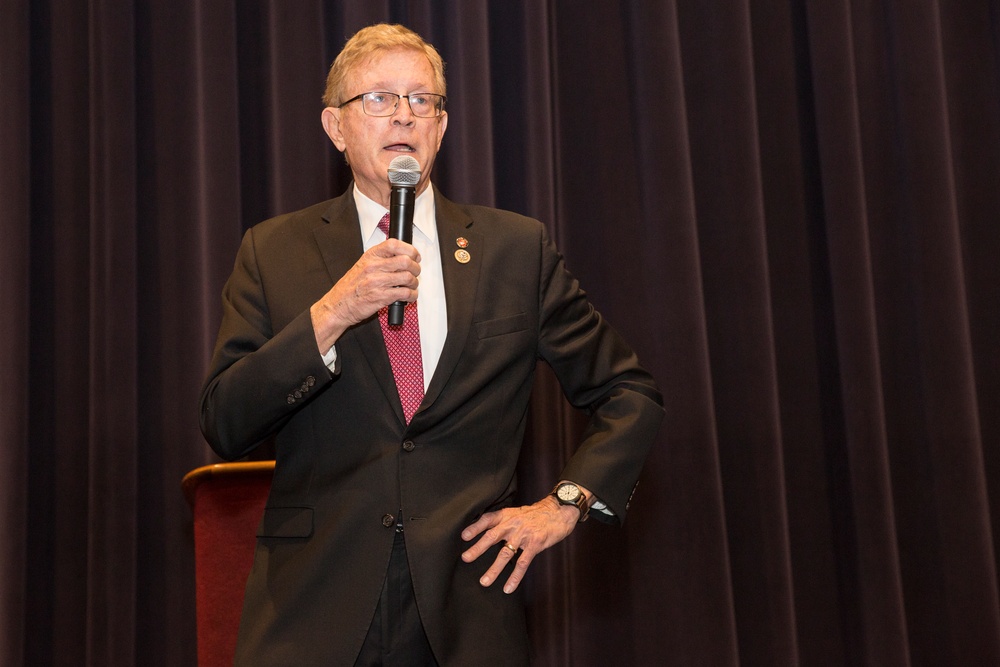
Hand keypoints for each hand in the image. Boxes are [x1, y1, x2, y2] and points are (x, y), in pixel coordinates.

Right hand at [311, 239, 420, 351]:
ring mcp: (377, 282)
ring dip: (414, 283)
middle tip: (415, 273)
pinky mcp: (381, 297)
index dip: (410, 249)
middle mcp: (373, 267)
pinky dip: (412, 296)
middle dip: (416, 268)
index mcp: (370, 257)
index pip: (394, 244)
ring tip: (411, 286)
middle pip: (405, 261)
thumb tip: (403, 257)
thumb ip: (381, 260)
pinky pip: (405, 294)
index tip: (415, 256)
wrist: (338, 306)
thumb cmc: (351, 288)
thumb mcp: (362, 266)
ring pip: (408, 277)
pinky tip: (408, 297)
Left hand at [460, 496, 579, 593]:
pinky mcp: (535, 544)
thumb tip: (489, 534)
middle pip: (492, 536)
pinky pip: (522, 563)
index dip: (475, 527)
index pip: (487, 519)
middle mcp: (513, 524)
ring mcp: (524, 535)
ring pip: (505, 554)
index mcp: (507, 515)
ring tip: (484, 581)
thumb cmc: (538, 514)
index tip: (464, 537)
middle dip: (478, 548)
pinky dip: (514, 577)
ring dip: (494, 569)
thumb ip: (505, 522)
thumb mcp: (518, 513)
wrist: (560, 511)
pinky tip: (508, 587)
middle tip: (466, 558)